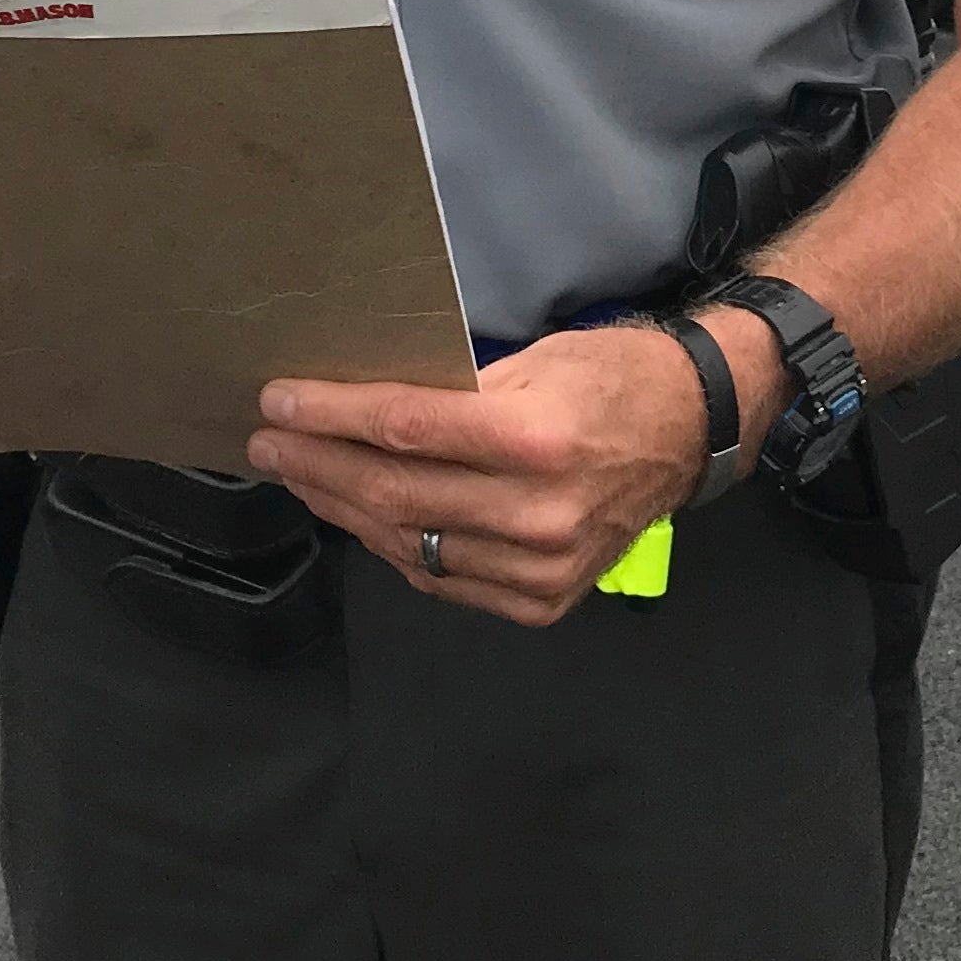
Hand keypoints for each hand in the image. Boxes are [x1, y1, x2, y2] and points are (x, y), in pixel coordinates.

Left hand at [247, 312, 784, 626]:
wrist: (692, 434)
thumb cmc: (612, 379)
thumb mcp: (537, 359)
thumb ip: (454, 388)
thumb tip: (359, 398)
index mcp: (537, 439)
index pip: (405, 430)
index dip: (331, 417)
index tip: (279, 402)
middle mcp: (537, 513)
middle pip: (394, 493)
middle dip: (317, 465)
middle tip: (268, 442)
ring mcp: (539, 569)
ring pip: (407, 543)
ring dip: (342, 508)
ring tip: (301, 475)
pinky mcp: (541, 602)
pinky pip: (440, 578)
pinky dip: (393, 546)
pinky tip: (361, 516)